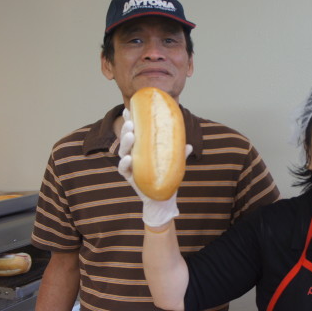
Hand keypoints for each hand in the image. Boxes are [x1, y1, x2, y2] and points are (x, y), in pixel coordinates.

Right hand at [117, 109, 191, 226]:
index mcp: (142, 148)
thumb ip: (179, 155)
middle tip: (130, 121)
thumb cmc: (166, 178)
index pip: (134, 132)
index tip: (129, 109)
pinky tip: (128, 158)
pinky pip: (124, 169)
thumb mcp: (174, 164)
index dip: (130, 120)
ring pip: (123, 152)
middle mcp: (133, 155)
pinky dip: (125, 163)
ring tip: (130, 135)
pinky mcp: (129, 178)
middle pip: (127, 140)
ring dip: (126, 142)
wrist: (162, 200)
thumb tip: (188, 145)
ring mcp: (130, 166)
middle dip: (127, 129)